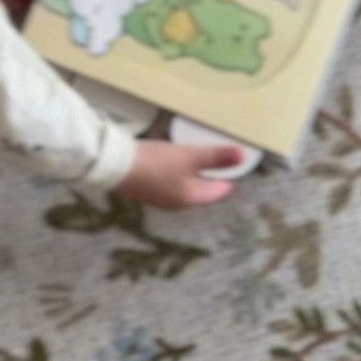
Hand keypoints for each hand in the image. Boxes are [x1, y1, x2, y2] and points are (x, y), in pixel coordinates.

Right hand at [116, 139, 244, 209]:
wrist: (116, 167)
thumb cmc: (157, 163)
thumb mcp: (190, 156)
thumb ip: (216, 157)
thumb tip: (244, 156)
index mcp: (191, 198)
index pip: (218, 191)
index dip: (227, 177)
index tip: (233, 163)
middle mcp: (178, 204)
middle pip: (202, 191)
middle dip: (211, 176)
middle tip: (219, 159)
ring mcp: (161, 199)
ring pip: (186, 187)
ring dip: (194, 174)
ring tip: (199, 157)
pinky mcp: (148, 191)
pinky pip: (172, 183)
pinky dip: (179, 173)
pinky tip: (175, 161)